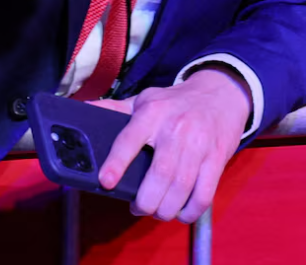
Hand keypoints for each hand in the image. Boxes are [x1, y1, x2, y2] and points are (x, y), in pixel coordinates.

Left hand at [89, 67, 250, 222]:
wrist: (220, 94)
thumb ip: (116, 108)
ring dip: (166, 210)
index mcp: (152, 112)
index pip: (130, 138)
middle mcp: (176, 128)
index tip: (106, 181)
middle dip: (146, 201)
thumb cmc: (176, 102)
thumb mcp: (146, 99)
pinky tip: (180, 211)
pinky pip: (204, 194)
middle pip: (160, 174)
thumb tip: (85, 109)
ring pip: (181, 188)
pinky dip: (190, 211)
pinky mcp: (217, 159)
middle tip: (138, 207)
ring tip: (157, 211)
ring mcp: (199, 144)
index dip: (117, 162)